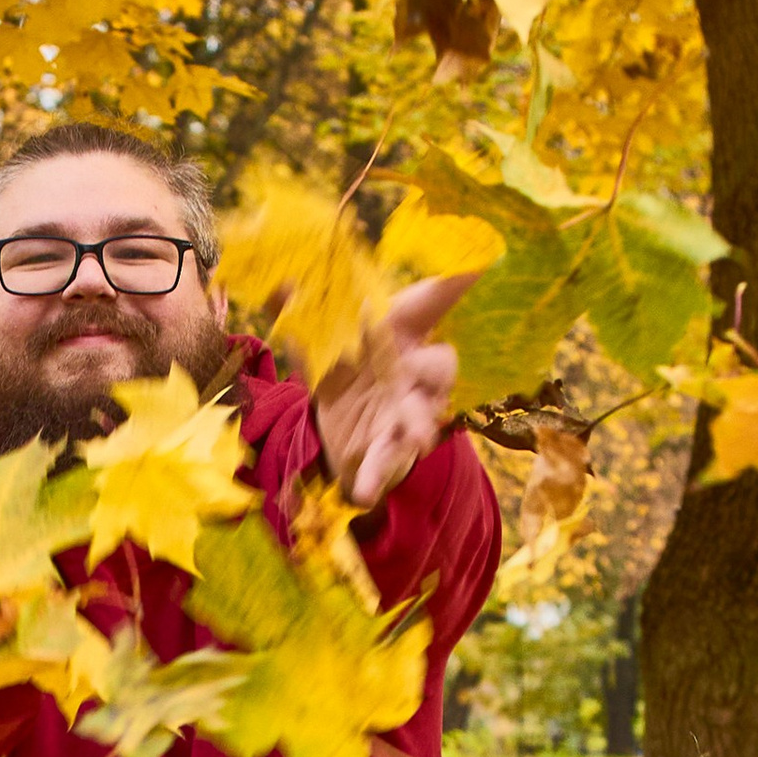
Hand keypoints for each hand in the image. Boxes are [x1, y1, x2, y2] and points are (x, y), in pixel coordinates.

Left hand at [311, 273, 472, 510]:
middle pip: (443, 365)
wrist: (332, 423)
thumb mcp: (317, 335)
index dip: (458, 282)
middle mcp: (413, 370)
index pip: (432, 301)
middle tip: (423, 364)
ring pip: (425, 416)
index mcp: (401, 331)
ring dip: (420, 425)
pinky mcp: (387, 449)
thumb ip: (298, 308)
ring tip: (417, 436)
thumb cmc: (340, 363)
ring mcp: (406, 411)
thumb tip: (276, 286)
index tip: (481, 262)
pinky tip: (362, 494)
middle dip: (437, 367)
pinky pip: (386, 464)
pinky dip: (374, 479)